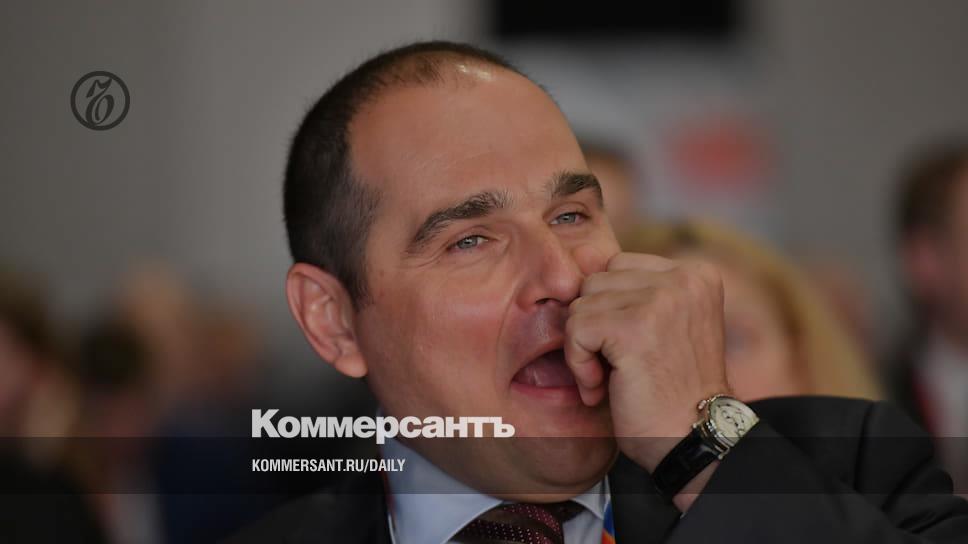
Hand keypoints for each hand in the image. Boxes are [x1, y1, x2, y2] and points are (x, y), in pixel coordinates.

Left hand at [564, 249, 730, 473]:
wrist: (694, 442)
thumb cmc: (672, 391)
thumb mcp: (662, 326)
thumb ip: (634, 292)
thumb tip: (576, 254)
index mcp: (696, 273)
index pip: (618, 266)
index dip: (610, 310)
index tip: (630, 349)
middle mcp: (684, 278)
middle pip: (596, 281)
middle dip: (595, 327)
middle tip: (619, 367)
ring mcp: (661, 300)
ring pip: (581, 304)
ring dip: (585, 348)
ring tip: (614, 377)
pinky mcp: (634, 326)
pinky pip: (575, 329)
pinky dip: (578, 364)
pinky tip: (604, 387)